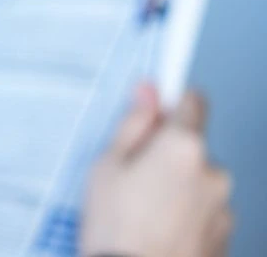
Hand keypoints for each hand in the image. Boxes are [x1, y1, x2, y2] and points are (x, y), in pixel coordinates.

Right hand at [81, 85, 232, 256]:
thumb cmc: (116, 230)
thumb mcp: (106, 167)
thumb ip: (132, 126)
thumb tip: (147, 94)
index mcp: (183, 147)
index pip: (191, 101)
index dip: (168, 103)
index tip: (155, 106)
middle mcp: (213, 173)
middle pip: (190, 147)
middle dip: (165, 156)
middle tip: (130, 178)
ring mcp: (222, 207)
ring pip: (197, 183)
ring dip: (175, 190)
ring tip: (140, 213)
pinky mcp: (224, 237)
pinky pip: (203, 214)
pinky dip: (183, 218)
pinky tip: (155, 230)